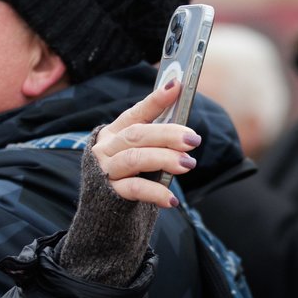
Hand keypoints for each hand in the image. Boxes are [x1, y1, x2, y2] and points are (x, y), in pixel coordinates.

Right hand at [89, 79, 199, 208]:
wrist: (104, 211)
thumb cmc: (129, 175)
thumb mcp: (139, 153)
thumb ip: (156, 142)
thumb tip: (187, 133)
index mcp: (115, 132)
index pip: (136, 112)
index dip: (155, 100)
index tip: (176, 86)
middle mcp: (107, 148)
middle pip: (137, 135)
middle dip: (167, 134)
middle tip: (193, 139)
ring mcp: (106, 169)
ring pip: (135, 158)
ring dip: (164, 159)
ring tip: (188, 164)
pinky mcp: (109, 193)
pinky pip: (134, 189)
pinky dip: (155, 193)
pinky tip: (172, 199)